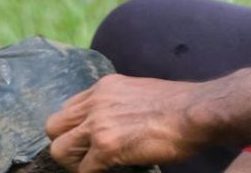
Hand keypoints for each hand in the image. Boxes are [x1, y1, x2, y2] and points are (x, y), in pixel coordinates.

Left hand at [45, 74, 207, 171]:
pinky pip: (83, 170)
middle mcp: (96, 101)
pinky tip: (112, 171)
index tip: (88, 142)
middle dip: (66, 146)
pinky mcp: (107, 146)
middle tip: (86, 158)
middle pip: (54, 127)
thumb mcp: (139, 92)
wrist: (196, 112)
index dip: (75, 130)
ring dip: (75, 163)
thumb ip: (118, 104)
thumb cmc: (179, 106)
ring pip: (60, 150)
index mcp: (104, 87)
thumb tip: (115, 123)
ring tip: (95, 167)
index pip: (68, 109)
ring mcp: (99, 123)